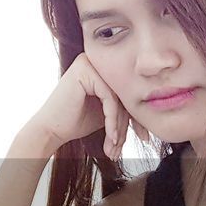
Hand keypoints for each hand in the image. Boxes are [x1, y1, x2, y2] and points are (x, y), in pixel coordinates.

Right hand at [25, 52, 148, 160]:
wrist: (51, 130)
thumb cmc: (75, 121)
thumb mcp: (108, 112)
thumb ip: (125, 105)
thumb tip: (155, 108)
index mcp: (103, 67)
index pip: (128, 91)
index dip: (137, 116)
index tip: (143, 137)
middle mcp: (97, 59)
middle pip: (124, 93)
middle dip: (127, 124)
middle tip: (123, 146)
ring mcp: (90, 62)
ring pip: (119, 97)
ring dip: (119, 126)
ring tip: (114, 146)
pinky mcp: (85, 70)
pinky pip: (109, 98)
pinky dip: (111, 120)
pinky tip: (110, 136)